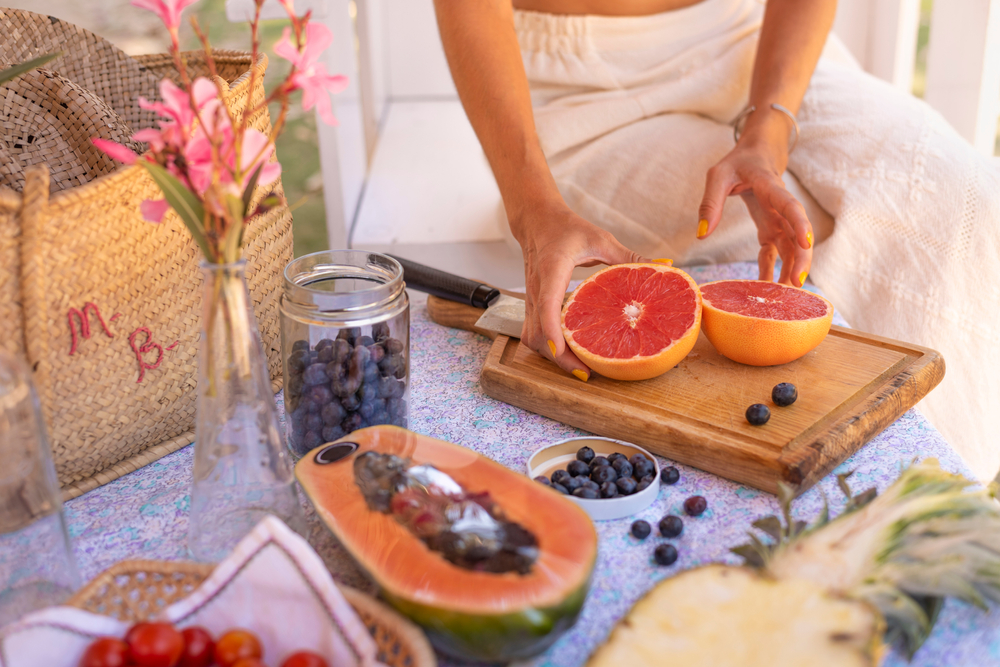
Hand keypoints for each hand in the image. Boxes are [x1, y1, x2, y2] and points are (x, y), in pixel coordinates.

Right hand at [511, 202, 650, 379]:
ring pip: (532, 337)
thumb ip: (630, 256)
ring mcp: (531, 299)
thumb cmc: (567, 228)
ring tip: (580, 368)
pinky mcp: (531, 305)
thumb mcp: (600, 239)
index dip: (553, 331)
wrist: (536, 221)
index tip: (564, 352)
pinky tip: (569, 353)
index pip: (547, 305)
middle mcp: (537, 289)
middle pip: (538, 333)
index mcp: (552, 270)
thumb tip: (664, 267)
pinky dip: (548, 348)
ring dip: (551, 356)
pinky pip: (533, 333)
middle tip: (586, 372)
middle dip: (558, 357)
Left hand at [697, 112, 812, 285]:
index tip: (806, 243)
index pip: (790, 206)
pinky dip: (771, 270)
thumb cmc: (738, 162)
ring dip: (790, 269)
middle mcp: (780, 206)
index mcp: (770, 188)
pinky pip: (773, 252)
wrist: (757, 154)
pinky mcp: (770, 228)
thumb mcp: (717, 175)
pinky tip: (765, 288)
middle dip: (800, 258)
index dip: (800, 224)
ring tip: (786, 296)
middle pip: (797, 233)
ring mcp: (778, 219)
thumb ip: (710, 202)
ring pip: (790, 247)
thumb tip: (702, 234)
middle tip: (797, 284)